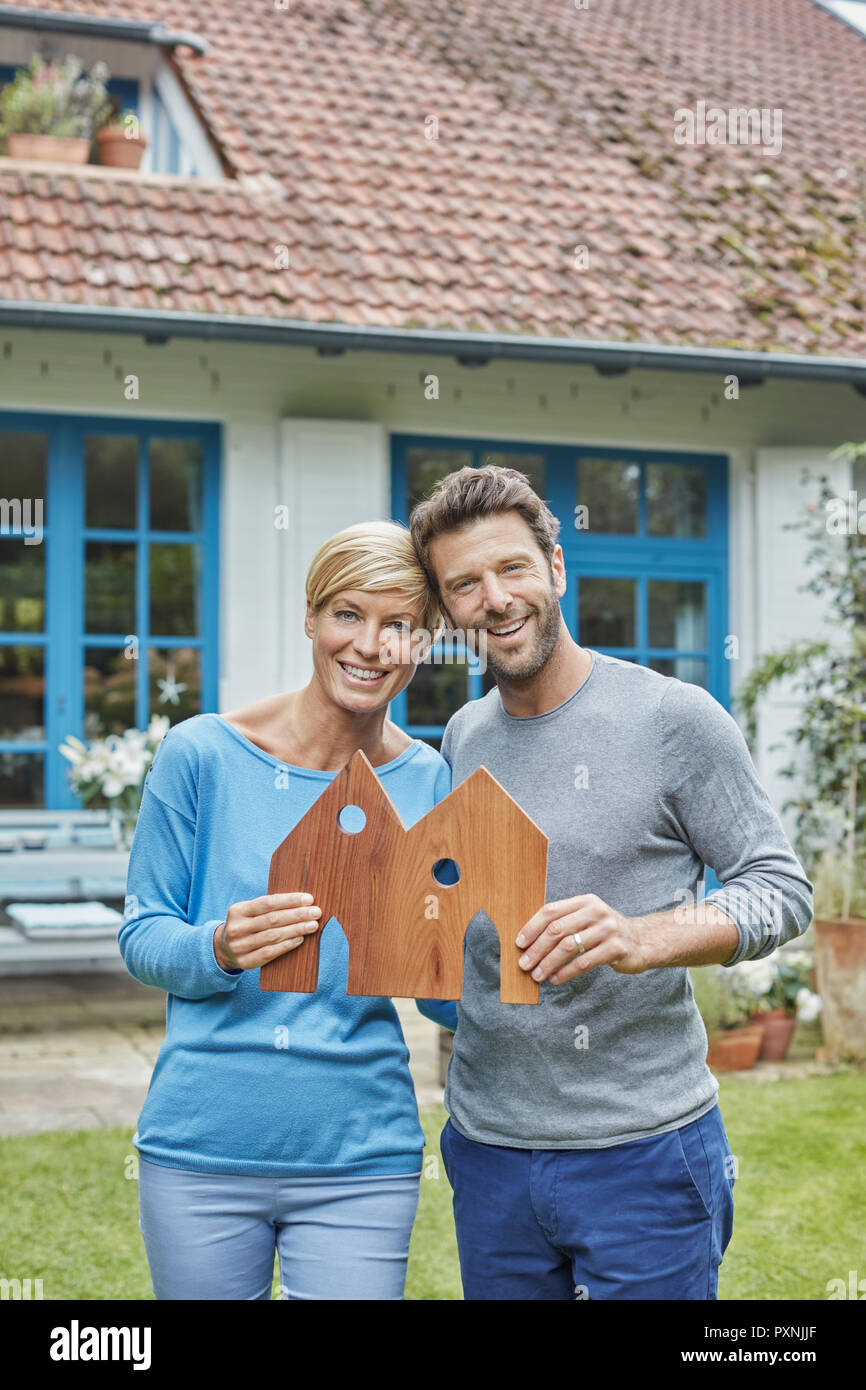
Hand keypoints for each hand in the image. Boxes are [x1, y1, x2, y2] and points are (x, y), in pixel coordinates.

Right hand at [213, 893, 321, 971]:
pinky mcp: (245, 962)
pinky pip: (269, 953)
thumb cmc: (247, 925)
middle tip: (316, 912)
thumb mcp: (249, 912)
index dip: (289, 900)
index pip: (267, 902)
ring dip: (296, 929)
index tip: (309, 899)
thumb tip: (302, 902)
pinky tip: (300, 939)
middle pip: (272, 919)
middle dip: (297, 915)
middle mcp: (237, 928)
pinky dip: (286, 945)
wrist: (224, 949)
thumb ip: (269, 907)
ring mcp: (240, 946)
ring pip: (273, 936)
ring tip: (313, 925)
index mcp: (238, 910)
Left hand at [515, 893, 649, 983]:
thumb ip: (564, 922)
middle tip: (524, 964)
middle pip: (557, 930)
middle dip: (537, 949)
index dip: (532, 927)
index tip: (519, 943)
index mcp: (584, 901)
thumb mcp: (587, 918)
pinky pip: (584, 962)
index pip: (551, 911)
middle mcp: (596, 912)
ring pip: (569, 947)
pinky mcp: (615, 948)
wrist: (642, 940)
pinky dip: (566, 972)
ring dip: (549, 963)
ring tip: (538, 975)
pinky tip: (556, 979)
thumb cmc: (605, 931)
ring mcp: (607, 929)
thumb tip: (528, 941)